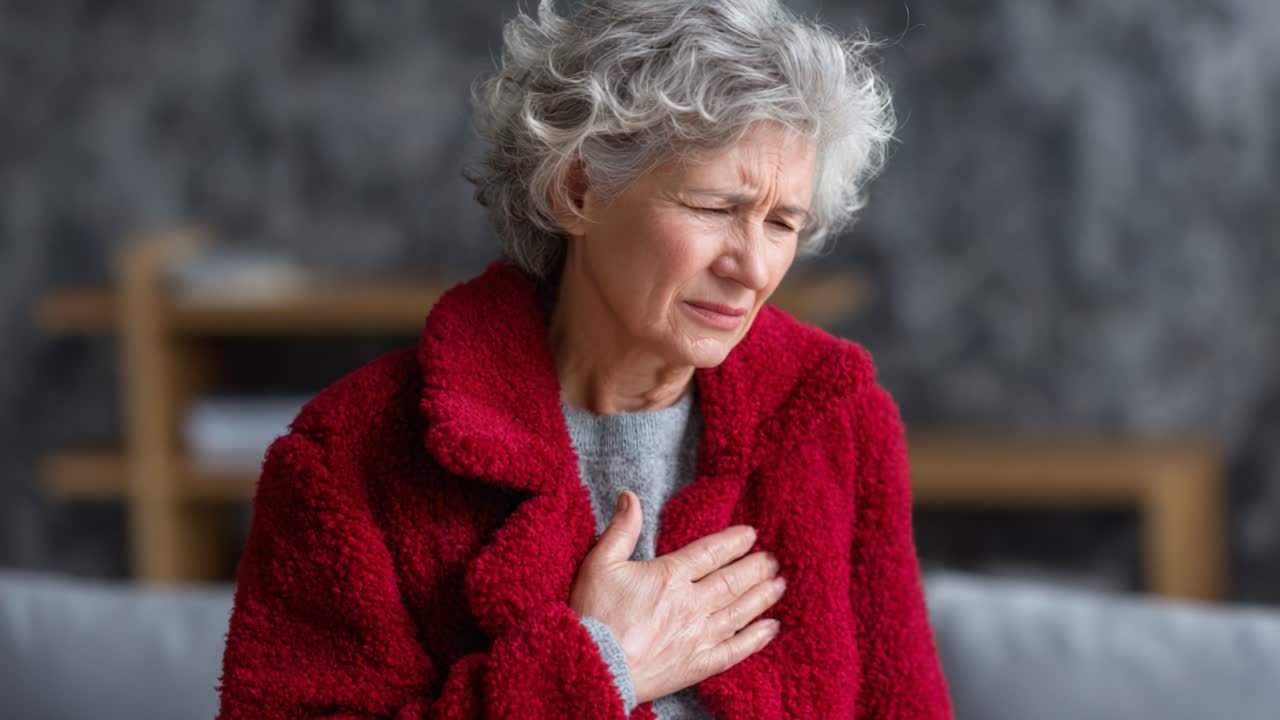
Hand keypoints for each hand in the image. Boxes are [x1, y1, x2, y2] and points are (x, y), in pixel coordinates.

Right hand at [569, 491, 785, 703]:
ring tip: (779, 585)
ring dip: (762, 597)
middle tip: (773, 560)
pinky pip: (735, 650)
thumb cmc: (592, 615)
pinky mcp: (697, 664)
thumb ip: (621, 530)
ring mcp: (697, 636)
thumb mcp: (600, 564)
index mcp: (670, 576)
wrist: (592, 667)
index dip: (734, 542)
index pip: (711, 553)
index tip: (751, 534)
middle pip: (732, 581)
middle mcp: (691, 604)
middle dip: (756, 568)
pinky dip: (755, 639)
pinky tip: (771, 629)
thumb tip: (631, 497)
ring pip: (739, 612)